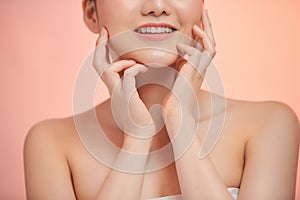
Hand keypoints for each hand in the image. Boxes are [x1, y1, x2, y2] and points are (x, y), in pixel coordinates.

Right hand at [93, 28, 154, 150]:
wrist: (142, 135)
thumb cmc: (142, 117)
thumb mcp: (136, 95)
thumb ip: (135, 81)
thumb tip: (143, 67)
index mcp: (113, 87)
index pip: (102, 64)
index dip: (102, 49)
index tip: (106, 35)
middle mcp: (111, 88)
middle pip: (97, 63)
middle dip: (100, 45)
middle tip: (105, 30)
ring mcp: (117, 93)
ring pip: (107, 68)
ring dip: (122, 61)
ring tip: (137, 64)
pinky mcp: (126, 97)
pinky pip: (127, 75)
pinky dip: (135, 68)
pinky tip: (145, 69)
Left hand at [163, 10, 215, 141]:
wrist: (176, 115)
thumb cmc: (173, 100)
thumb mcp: (176, 78)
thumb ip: (178, 67)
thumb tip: (175, 57)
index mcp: (197, 69)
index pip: (205, 47)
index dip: (203, 34)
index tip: (197, 22)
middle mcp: (202, 69)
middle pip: (212, 43)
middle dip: (208, 27)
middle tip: (204, 12)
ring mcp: (200, 72)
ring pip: (211, 47)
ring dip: (205, 33)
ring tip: (197, 23)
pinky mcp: (194, 75)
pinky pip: (200, 55)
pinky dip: (190, 47)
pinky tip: (179, 46)